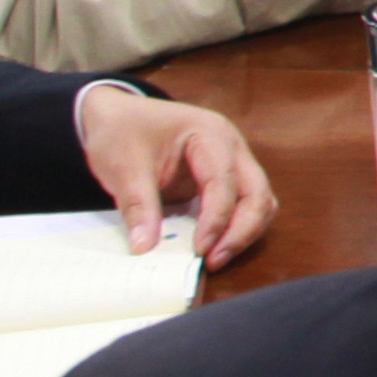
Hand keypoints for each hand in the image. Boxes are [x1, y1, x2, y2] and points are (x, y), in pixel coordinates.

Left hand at [79, 84, 277, 267]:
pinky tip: (212, 248)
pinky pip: (244, 206)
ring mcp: (232, 163)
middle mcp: (231, 147)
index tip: (199, 249)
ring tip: (215, 259)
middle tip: (213, 261)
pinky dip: (235, 229)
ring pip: (259, 202)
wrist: (117, 116)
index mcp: (209, 133)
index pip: (224, 180)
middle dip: (241, 230)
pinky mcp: (224, 180)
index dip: (215, 218)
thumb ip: (138, 206)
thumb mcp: (123, 167)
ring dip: (243, 233)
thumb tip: (144, 247)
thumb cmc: (122, 132)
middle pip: (256, 192)